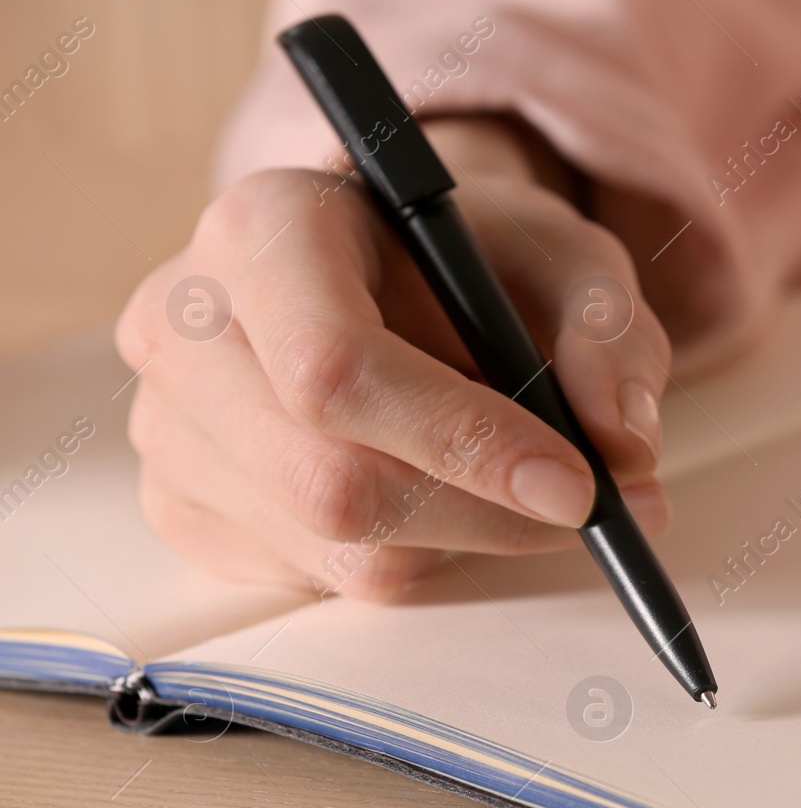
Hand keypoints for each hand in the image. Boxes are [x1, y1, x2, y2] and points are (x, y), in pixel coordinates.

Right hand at [115, 116, 670, 598]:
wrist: (401, 270)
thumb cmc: (480, 259)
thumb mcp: (570, 261)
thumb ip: (608, 337)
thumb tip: (623, 452)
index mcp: (264, 229)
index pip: (335, 368)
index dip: (462, 441)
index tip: (578, 486)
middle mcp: (184, 323)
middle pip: (331, 481)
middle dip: (484, 513)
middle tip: (590, 510)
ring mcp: (169, 424)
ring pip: (335, 547)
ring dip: (463, 538)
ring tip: (516, 480)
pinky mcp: (185, 505)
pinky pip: (318, 578)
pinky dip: (414, 555)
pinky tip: (438, 491)